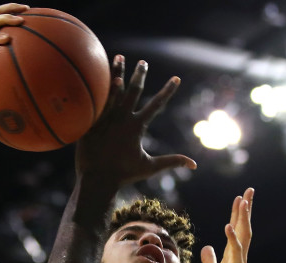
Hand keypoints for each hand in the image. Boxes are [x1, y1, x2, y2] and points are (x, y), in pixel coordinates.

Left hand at [75, 57, 196, 186]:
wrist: (97, 181)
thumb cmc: (123, 175)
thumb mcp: (149, 167)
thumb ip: (171, 162)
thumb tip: (194, 165)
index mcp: (137, 127)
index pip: (157, 104)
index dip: (168, 91)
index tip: (176, 78)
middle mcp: (122, 119)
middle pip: (134, 91)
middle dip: (140, 75)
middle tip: (143, 62)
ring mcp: (105, 119)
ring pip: (113, 91)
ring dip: (117, 72)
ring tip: (119, 57)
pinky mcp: (91, 122)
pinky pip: (96, 101)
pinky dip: (100, 88)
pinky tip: (100, 75)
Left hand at [201, 188, 255, 262]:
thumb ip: (210, 259)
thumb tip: (206, 247)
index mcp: (233, 253)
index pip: (236, 228)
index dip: (238, 213)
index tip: (241, 197)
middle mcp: (239, 254)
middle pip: (243, 227)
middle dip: (246, 209)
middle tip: (249, 190)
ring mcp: (239, 262)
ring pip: (243, 235)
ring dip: (242, 218)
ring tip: (243, 201)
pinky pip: (235, 252)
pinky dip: (232, 238)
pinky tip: (228, 226)